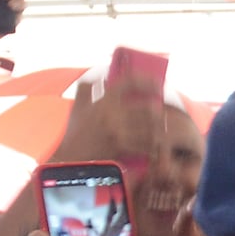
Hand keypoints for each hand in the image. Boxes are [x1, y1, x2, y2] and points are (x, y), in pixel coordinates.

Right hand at [49, 78, 163, 164]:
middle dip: (159, 112)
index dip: (147, 80)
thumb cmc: (76, 134)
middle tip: (164, 115)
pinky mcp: (120, 146)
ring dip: (159, 130)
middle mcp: (111, 113)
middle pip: (147, 107)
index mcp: (103, 101)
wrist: (70, 159)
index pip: (128, 82)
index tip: (159, 83)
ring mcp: (116, 130)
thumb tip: (98, 76)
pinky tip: (155, 148)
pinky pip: (146, 145)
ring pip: (150, 127)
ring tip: (162, 131)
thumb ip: (85, 89)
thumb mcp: (77, 108)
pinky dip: (153, 147)